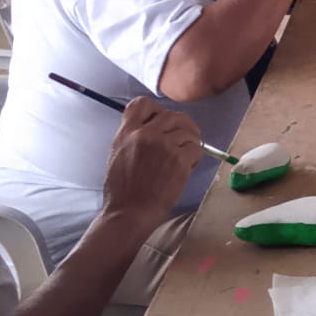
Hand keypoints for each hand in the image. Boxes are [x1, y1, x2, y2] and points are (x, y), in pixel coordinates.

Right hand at [101, 98, 200, 227]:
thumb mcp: (118, 154)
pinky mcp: (179, 160)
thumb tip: (153, 127)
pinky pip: (196, 148)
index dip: (156, 111)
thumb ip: (133, 137)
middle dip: (182, 127)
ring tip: (184, 157)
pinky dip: (195, 157)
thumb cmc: (122, 190)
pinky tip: (187, 167)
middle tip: (182, 141)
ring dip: (190, 143)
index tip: (161, 123)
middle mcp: (145, 134)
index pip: (143, 103)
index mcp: (127, 132)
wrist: (129, 213)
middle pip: (173, 115)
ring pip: (188, 131)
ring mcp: (164, 146)